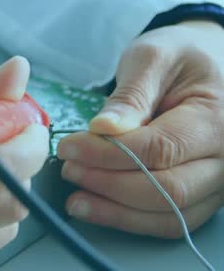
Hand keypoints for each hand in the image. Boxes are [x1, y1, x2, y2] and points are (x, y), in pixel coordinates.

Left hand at [58, 21, 223, 237]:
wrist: (208, 64)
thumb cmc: (180, 57)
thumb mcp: (152, 57)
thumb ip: (129, 95)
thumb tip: (103, 130)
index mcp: (216, 118)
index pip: (160, 148)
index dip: (108, 154)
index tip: (68, 148)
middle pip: (168, 189)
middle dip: (109, 184)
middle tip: (68, 170)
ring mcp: (219, 181)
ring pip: (170, 214)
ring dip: (117, 211)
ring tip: (76, 197)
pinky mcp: (205, 194)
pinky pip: (171, 220)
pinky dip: (131, 220)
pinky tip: (97, 207)